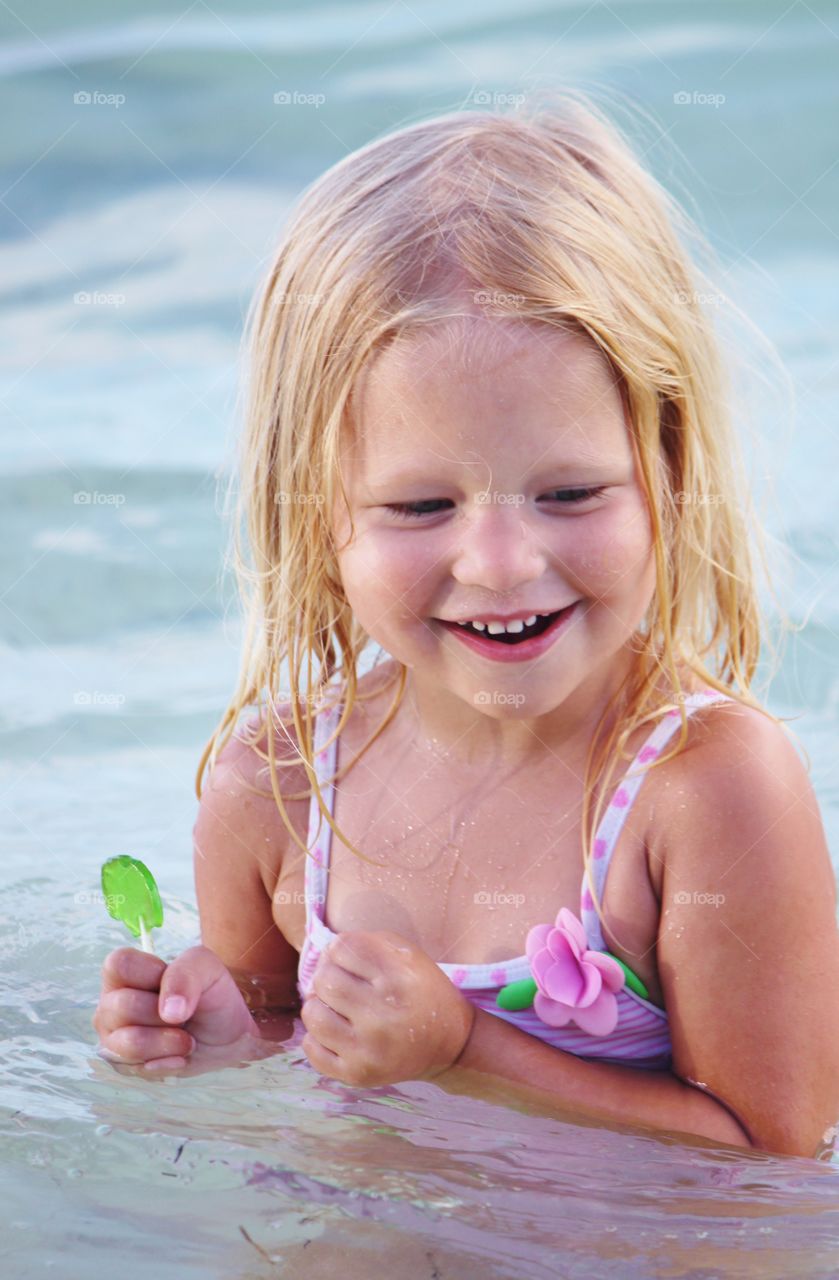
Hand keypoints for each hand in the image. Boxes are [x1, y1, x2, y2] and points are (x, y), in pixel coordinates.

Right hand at [93, 944, 257, 1071]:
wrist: (228, 1032)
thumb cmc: (211, 992)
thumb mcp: (206, 967)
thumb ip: (184, 975)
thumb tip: (168, 1011)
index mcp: (124, 972)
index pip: (117, 965)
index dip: (150, 975)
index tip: (176, 983)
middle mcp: (111, 1004)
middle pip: (124, 1007)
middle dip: (165, 1014)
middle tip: (185, 1015)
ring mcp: (113, 1038)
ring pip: (129, 1043)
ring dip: (168, 1042)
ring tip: (186, 1039)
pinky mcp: (124, 1067)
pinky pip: (140, 1068)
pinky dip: (169, 1062)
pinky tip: (180, 1055)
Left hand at [300, 930, 475, 1087]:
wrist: (449, 1045)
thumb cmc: (423, 992)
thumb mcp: (409, 955)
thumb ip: (369, 942)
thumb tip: (326, 953)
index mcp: (399, 978)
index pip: (342, 948)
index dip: (340, 950)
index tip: (351, 961)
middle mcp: (384, 1015)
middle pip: (325, 980)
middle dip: (328, 976)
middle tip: (342, 985)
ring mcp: (369, 1049)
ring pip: (313, 1015)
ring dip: (318, 1007)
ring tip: (334, 1008)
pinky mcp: (358, 1074)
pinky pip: (313, 1051)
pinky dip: (316, 1038)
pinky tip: (336, 1033)